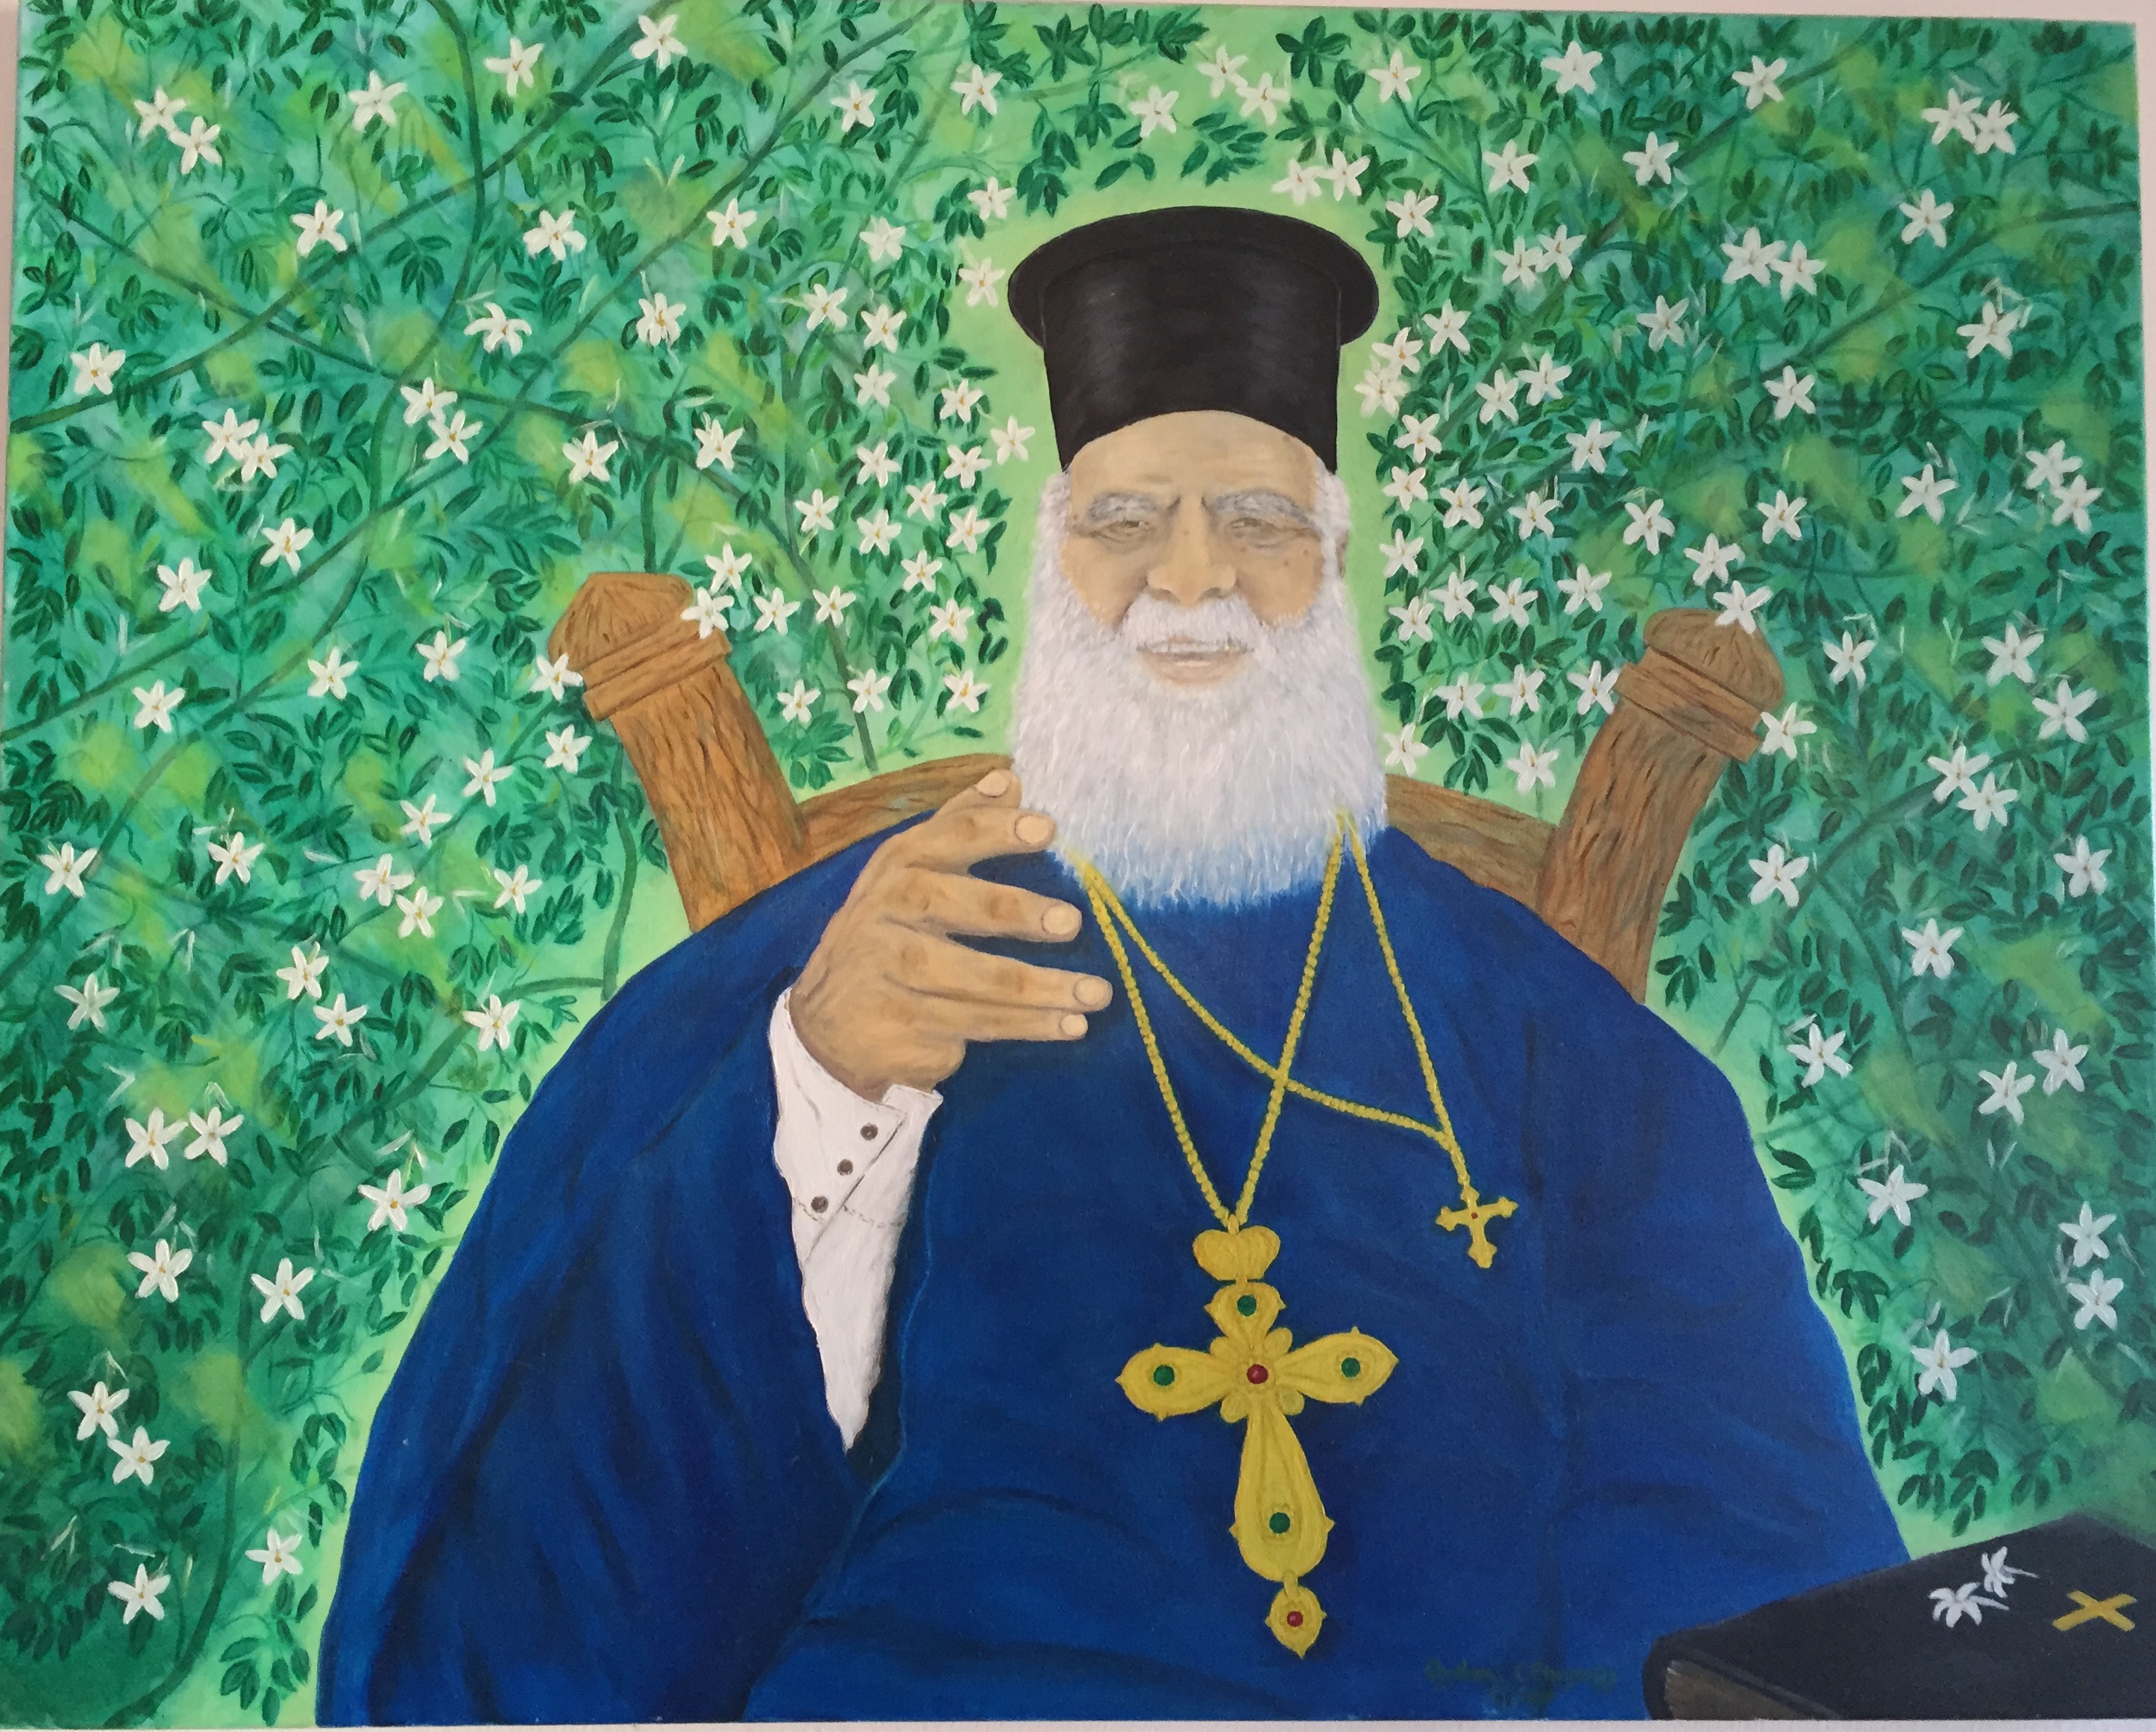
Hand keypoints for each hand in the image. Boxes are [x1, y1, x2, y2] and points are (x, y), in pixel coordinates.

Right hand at [789, 769, 1111, 1097]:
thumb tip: (1009, 779)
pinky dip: (1026, 1027)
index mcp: (897, 869)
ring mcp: (888, 976)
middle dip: (1015, 913)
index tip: (1047, 829)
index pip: (945, 839)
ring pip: (973, 982)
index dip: (994, 831)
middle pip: (951, 908)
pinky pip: (974, 1028)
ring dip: (1041, 989)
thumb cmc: (892, 932)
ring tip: (1096, 993)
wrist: (828, 1021)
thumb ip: (960, 825)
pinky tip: (1070, 1024)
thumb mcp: (913, 874)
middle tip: (1071, 922)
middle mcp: (886, 916)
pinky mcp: (899, 1029)